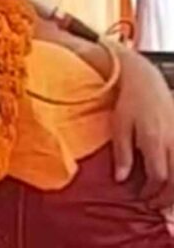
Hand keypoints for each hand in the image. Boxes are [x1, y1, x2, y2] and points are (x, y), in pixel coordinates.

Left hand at [112, 49, 173, 208]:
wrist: (146, 82)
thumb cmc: (129, 104)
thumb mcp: (119, 127)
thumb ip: (122, 154)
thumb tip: (121, 179)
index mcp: (154, 139)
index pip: (159, 176)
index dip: (151, 192)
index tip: (141, 198)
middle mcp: (173, 141)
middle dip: (167, 198)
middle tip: (154, 206)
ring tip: (166, 199)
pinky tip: (172, 181)